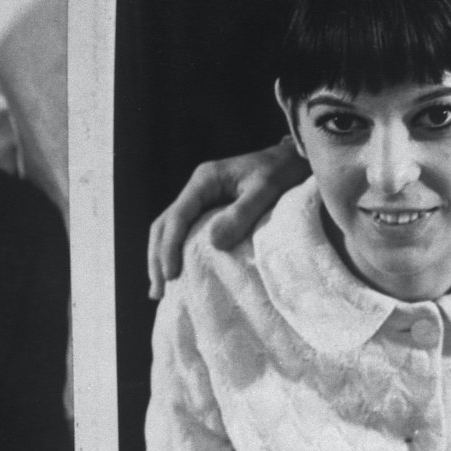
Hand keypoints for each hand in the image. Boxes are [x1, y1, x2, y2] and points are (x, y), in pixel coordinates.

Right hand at [147, 142, 301, 299]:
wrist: (292, 160)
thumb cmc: (281, 172)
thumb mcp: (266, 190)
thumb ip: (241, 214)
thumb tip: (214, 242)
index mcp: (204, 180)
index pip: (177, 216)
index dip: (170, 246)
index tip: (171, 274)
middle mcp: (196, 188)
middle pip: (164, 225)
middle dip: (158, 257)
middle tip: (158, 290)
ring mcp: (200, 199)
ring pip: (169, 230)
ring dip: (161, 258)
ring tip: (160, 289)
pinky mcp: (208, 209)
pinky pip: (184, 232)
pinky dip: (176, 253)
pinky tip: (176, 273)